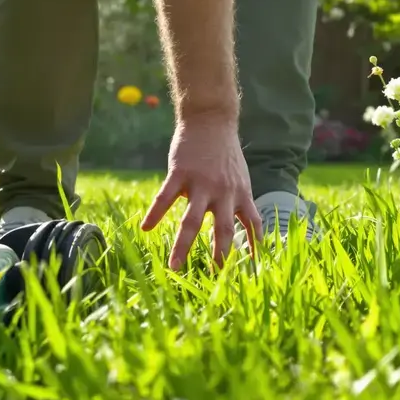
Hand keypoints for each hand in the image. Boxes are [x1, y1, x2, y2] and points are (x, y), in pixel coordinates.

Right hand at [141, 116, 262, 269]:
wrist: (211, 119)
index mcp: (240, 194)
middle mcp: (224, 192)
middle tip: (213, 280)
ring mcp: (201, 183)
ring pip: (192, 220)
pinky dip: (155, 213)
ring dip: (182, 246)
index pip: (252, 226)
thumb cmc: (225, 152)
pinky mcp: (180, 172)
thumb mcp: (241, 178)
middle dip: (219, 257)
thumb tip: (242, 229)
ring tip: (173, 267)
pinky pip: (166, 197)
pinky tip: (145, 228)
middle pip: (222, 230)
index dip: (253, 248)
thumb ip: (239, 202)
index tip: (251, 272)